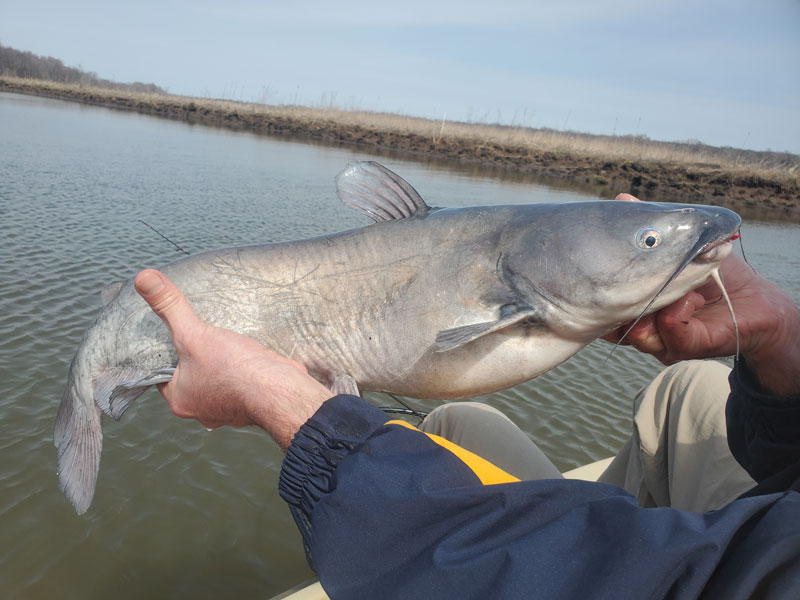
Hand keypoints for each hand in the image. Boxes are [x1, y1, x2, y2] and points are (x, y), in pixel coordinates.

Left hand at [134, 269, 331, 448]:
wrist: (280, 390)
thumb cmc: (234, 370)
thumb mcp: (194, 334)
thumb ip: (170, 307)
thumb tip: (143, 278)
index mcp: (179, 400)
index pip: (161, 373)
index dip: (165, 352)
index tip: (172, 334)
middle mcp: (201, 409)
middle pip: (189, 376)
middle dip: (195, 356)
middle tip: (198, 333)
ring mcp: (228, 408)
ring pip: (216, 379)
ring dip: (219, 363)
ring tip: (221, 340)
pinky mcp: (251, 401)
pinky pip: (240, 382)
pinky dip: (242, 369)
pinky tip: (245, 352)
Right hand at [604, 194, 799, 395]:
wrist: (756, 302)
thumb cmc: (715, 274)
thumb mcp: (680, 245)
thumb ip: (652, 228)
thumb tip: (623, 200)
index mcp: (636, 307)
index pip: (604, 309)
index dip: (599, 293)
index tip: (599, 266)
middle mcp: (645, 329)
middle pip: (614, 325)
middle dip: (622, 299)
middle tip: (635, 272)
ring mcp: (663, 342)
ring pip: (638, 332)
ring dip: (656, 303)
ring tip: (679, 285)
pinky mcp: (686, 346)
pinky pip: (670, 329)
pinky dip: (679, 308)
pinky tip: (692, 295)